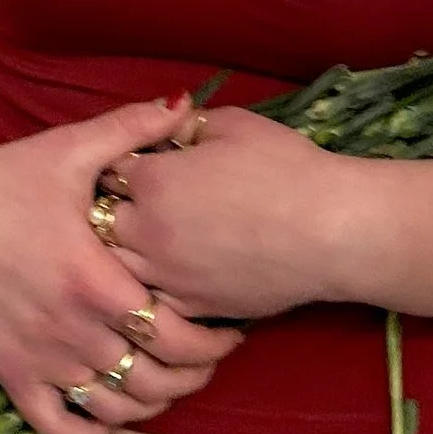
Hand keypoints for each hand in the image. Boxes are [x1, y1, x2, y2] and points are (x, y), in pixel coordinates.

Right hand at [0, 100, 244, 433]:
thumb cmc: (8, 177)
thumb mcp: (70, 148)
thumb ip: (132, 128)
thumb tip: (187, 103)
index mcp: (94, 278)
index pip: (173, 333)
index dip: (211, 341)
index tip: (230, 330)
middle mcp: (71, 328)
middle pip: (153, 380)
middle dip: (193, 376)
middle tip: (209, 359)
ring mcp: (40, 357)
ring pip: (114, 409)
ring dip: (150, 404)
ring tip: (169, 382)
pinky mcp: (10, 373)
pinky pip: (58, 426)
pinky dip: (90, 431)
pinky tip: (109, 412)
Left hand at [103, 108, 361, 320]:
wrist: (330, 230)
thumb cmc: (285, 167)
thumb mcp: (231, 124)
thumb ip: (183, 125)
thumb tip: (162, 128)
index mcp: (152, 181)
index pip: (111, 167)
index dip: (123, 161)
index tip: (135, 160)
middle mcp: (147, 232)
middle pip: (102, 220)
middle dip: (111, 207)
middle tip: (131, 200)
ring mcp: (167, 277)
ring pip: (118, 267)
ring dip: (124, 250)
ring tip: (144, 237)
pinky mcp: (191, 308)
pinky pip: (151, 300)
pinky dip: (151, 286)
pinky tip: (169, 270)